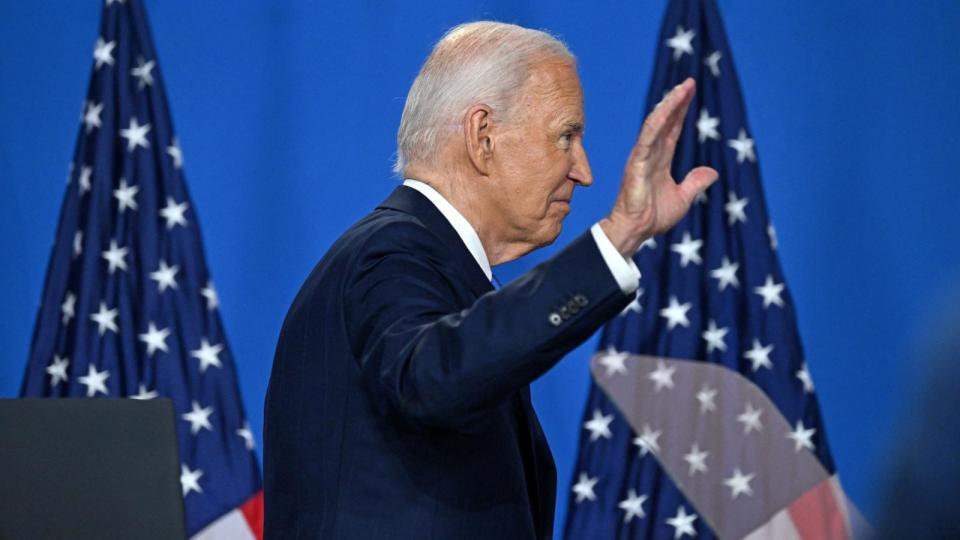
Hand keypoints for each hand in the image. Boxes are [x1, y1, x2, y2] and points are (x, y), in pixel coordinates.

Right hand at [600, 78, 718, 256]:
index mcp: (661, 159)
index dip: (681, 110)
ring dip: (669, 106)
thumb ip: (695, 182)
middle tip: (689, 82)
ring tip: (681, 89)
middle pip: (665, 120)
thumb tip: (712, 172)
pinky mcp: (636, 164)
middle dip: (676, 101)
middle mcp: (651, 153)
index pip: (673, 128)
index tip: (691, 91)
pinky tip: (666, 111)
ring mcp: (642, 156)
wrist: (638, 230)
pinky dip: (656, 124)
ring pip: (655, 124)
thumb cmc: (654, 216)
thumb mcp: (683, 197)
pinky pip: (646, 140)